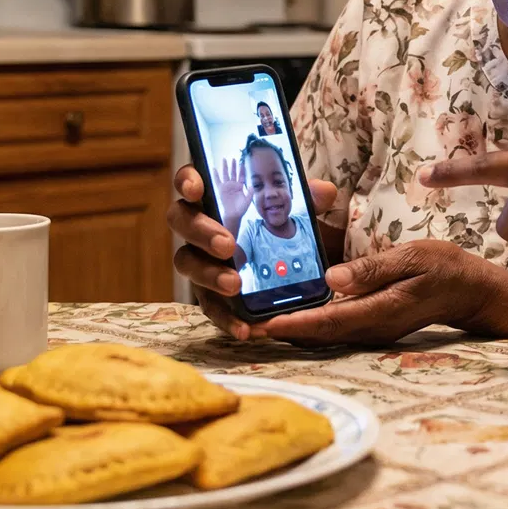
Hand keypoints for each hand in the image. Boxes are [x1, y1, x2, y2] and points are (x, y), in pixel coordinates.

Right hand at [170, 165, 337, 340]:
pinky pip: (208, 305)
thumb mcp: (294, 208)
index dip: (187, 181)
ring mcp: (197, 258)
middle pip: (181, 221)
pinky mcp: (206, 291)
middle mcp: (197, 225)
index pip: (189, 180)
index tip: (195, 189)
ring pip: (186, 262)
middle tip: (227, 245)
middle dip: (201, 232)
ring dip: (208, 274)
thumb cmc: (274, 224)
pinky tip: (243, 328)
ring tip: (234, 284)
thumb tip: (325, 192)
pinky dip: (224, 318)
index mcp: (213, 196)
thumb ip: (306, 198)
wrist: (278, 262)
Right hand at [212, 156, 249, 227]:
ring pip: (226, 174)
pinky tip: (214, 168)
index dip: (242, 170)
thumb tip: (251, 185)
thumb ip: (250, 192)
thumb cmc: (241, 208)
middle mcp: (233, 185)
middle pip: (233, 173)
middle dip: (233, 166)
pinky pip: (217, 181)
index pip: (241, 176)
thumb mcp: (249, 200)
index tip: (242, 163)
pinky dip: (216, 175)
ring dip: (225, 167)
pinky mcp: (221, 189)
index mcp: (240, 187)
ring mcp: (227, 187)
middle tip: (233, 158)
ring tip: (224, 159)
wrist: (234, 214)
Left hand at [246, 240, 507, 346]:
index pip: (327, 321)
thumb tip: (333, 278)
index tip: (259, 324)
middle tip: (240, 324)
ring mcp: (371, 329)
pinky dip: (308, 321)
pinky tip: (289, 309)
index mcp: (379, 311)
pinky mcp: (371, 324)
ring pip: (322, 333)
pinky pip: (333, 326)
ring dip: (290, 328)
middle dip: (279, 331)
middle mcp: (370, 328)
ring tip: (254, 318)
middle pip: (317, 334)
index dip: (291, 324)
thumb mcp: (414, 258)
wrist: (472, 291)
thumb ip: (373, 268)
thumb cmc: (446, 269)